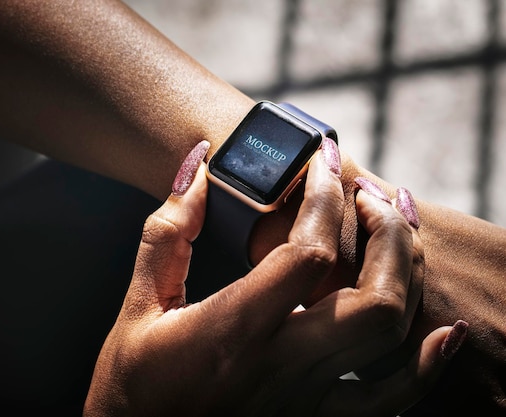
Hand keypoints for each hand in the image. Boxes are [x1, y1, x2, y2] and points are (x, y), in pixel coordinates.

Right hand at [83, 140, 463, 416]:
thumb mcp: (137, 306)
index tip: (322, 160)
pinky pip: (388, 401)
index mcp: (231, 332)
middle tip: (366, 196)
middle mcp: (279, 367)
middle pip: (373, 298)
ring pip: (389, 338)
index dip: (323, 197)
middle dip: (385, 233)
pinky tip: (440, 330)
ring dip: (407, 275)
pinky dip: (424, 365)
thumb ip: (167, 233)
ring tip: (393, 232)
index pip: (307, 254)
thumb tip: (197, 165)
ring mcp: (305, 400)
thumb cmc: (131, 384)